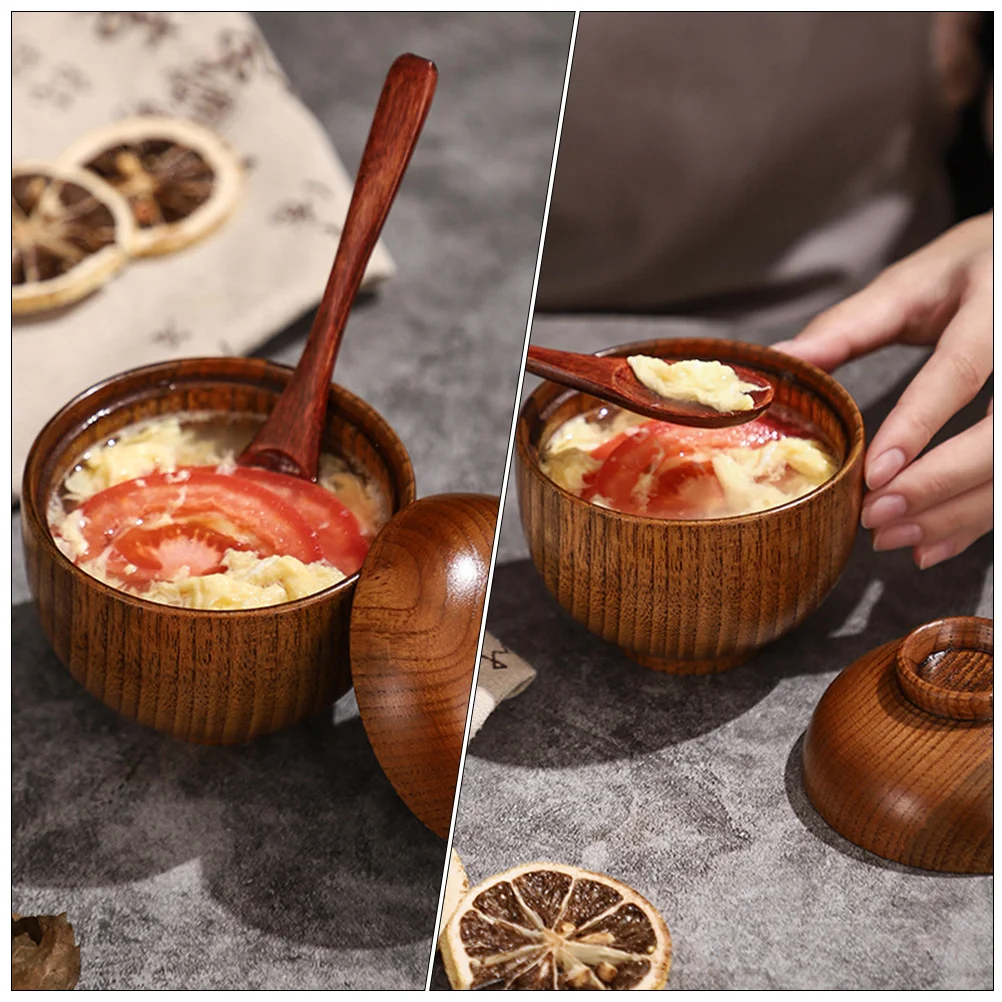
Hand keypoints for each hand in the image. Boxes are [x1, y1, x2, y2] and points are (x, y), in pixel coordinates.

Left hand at [773, 212, 992, 568]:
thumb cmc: (967, 273)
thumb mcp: (910, 286)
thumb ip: (848, 326)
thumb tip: (781, 360)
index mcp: (994, 303)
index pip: (961, 371)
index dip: (919, 425)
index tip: (875, 472)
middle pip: (1001, 434)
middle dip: (939, 484)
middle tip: (877, 515)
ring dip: (956, 513)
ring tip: (893, 536)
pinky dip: (974, 520)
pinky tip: (931, 543)